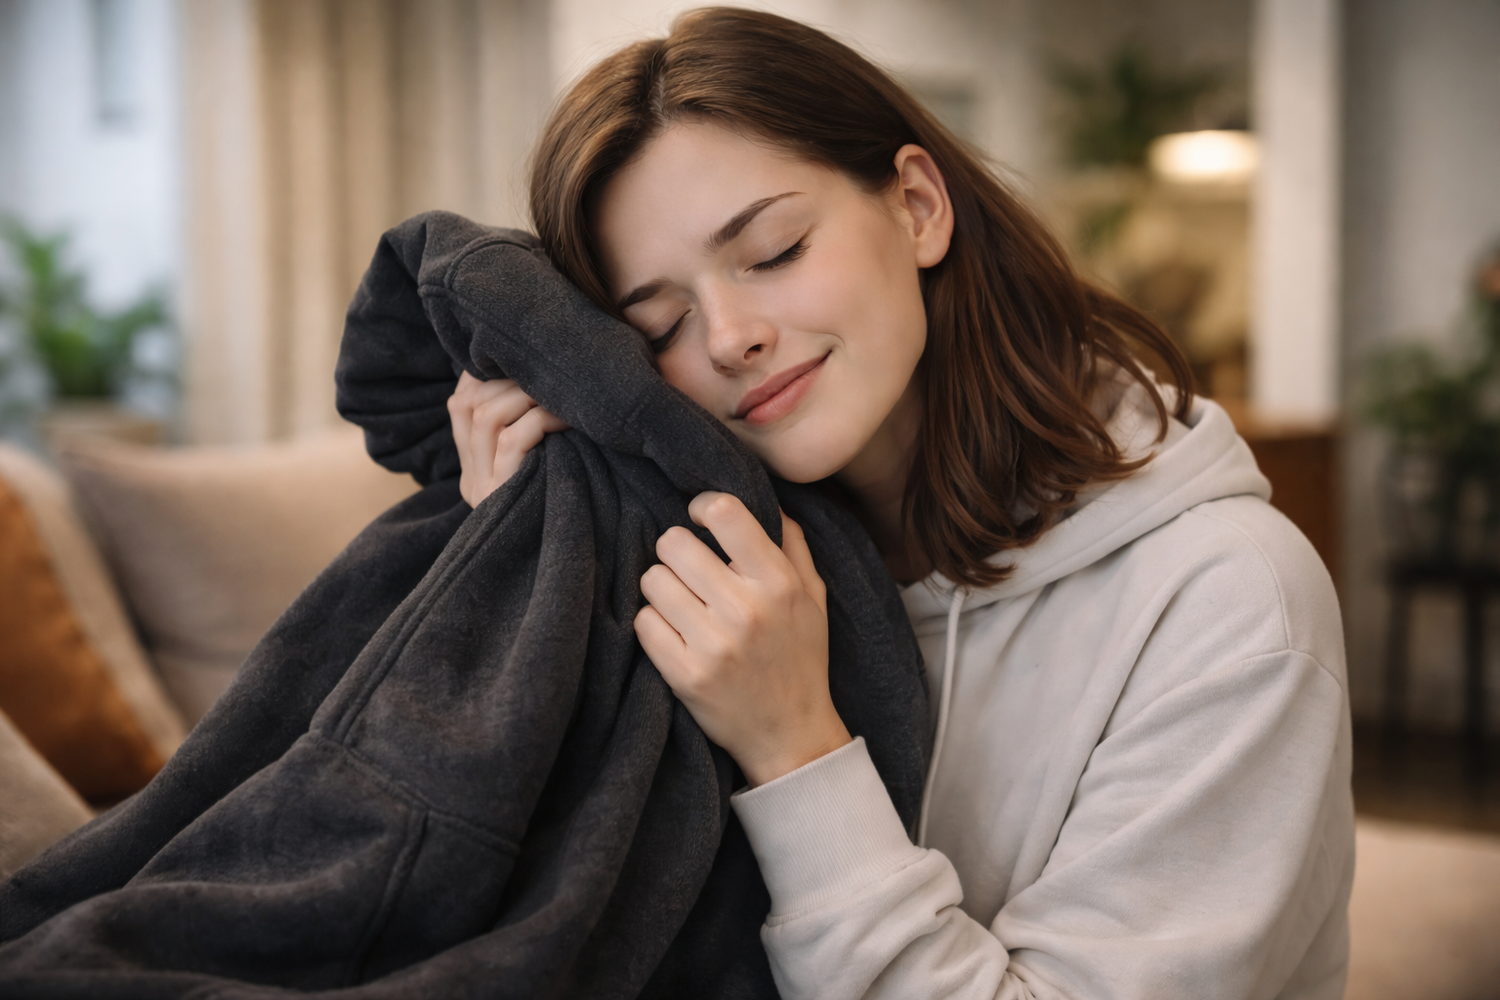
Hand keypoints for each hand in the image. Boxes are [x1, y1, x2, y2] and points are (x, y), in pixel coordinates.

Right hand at [447, 371, 568, 507]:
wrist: (574, 557)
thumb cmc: (566, 494)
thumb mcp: (542, 458)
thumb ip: (524, 429)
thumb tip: (528, 379)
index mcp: (473, 469)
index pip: (461, 405)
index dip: (486, 376)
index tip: (519, 363)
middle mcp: (471, 479)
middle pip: (469, 406)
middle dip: (508, 381)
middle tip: (546, 376)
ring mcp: (480, 487)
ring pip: (485, 418)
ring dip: (523, 395)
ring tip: (555, 394)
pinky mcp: (499, 493)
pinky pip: (510, 441)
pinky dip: (538, 419)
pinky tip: (562, 417)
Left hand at [634, 492, 850, 785]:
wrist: (792, 735)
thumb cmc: (800, 657)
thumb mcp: (813, 596)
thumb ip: (792, 543)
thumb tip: (763, 496)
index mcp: (779, 582)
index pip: (724, 513)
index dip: (701, 507)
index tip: (699, 519)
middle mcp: (746, 609)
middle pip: (674, 543)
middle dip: (676, 551)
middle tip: (688, 570)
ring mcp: (714, 644)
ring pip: (652, 580)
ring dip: (662, 588)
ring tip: (682, 604)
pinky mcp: (685, 675)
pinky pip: (643, 623)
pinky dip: (653, 624)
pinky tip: (674, 633)